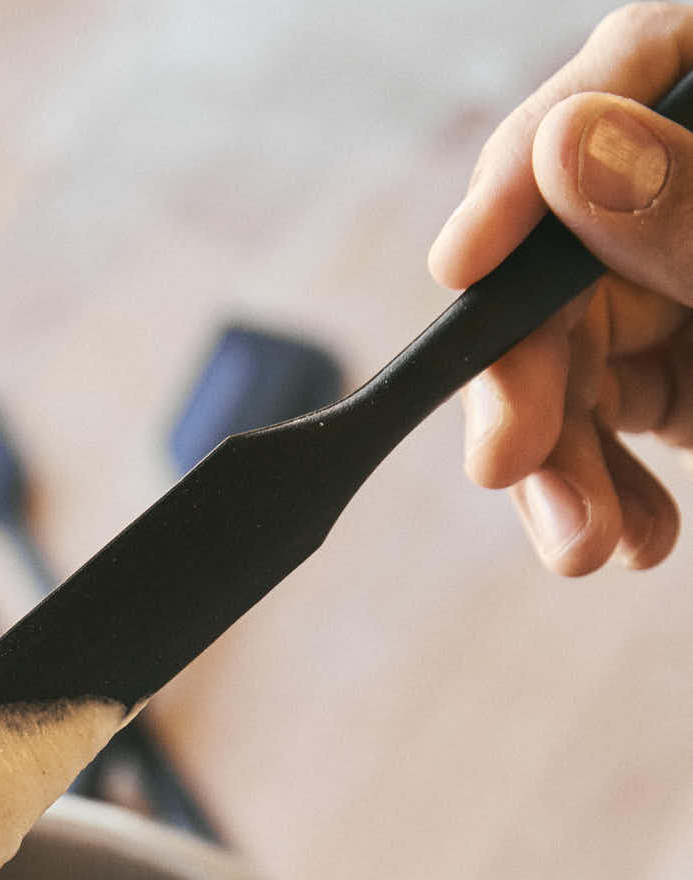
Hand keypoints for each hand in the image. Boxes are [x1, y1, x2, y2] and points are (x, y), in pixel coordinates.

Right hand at [429, 2, 692, 573]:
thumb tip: (560, 147)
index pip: (619, 81)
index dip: (524, 176)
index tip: (462, 266)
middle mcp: (688, 178)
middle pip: (566, 251)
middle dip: (534, 378)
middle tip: (510, 466)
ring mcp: (680, 266)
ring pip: (576, 353)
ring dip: (566, 465)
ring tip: (590, 547)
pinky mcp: (683, 352)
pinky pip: (616, 409)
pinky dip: (609, 483)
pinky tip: (630, 536)